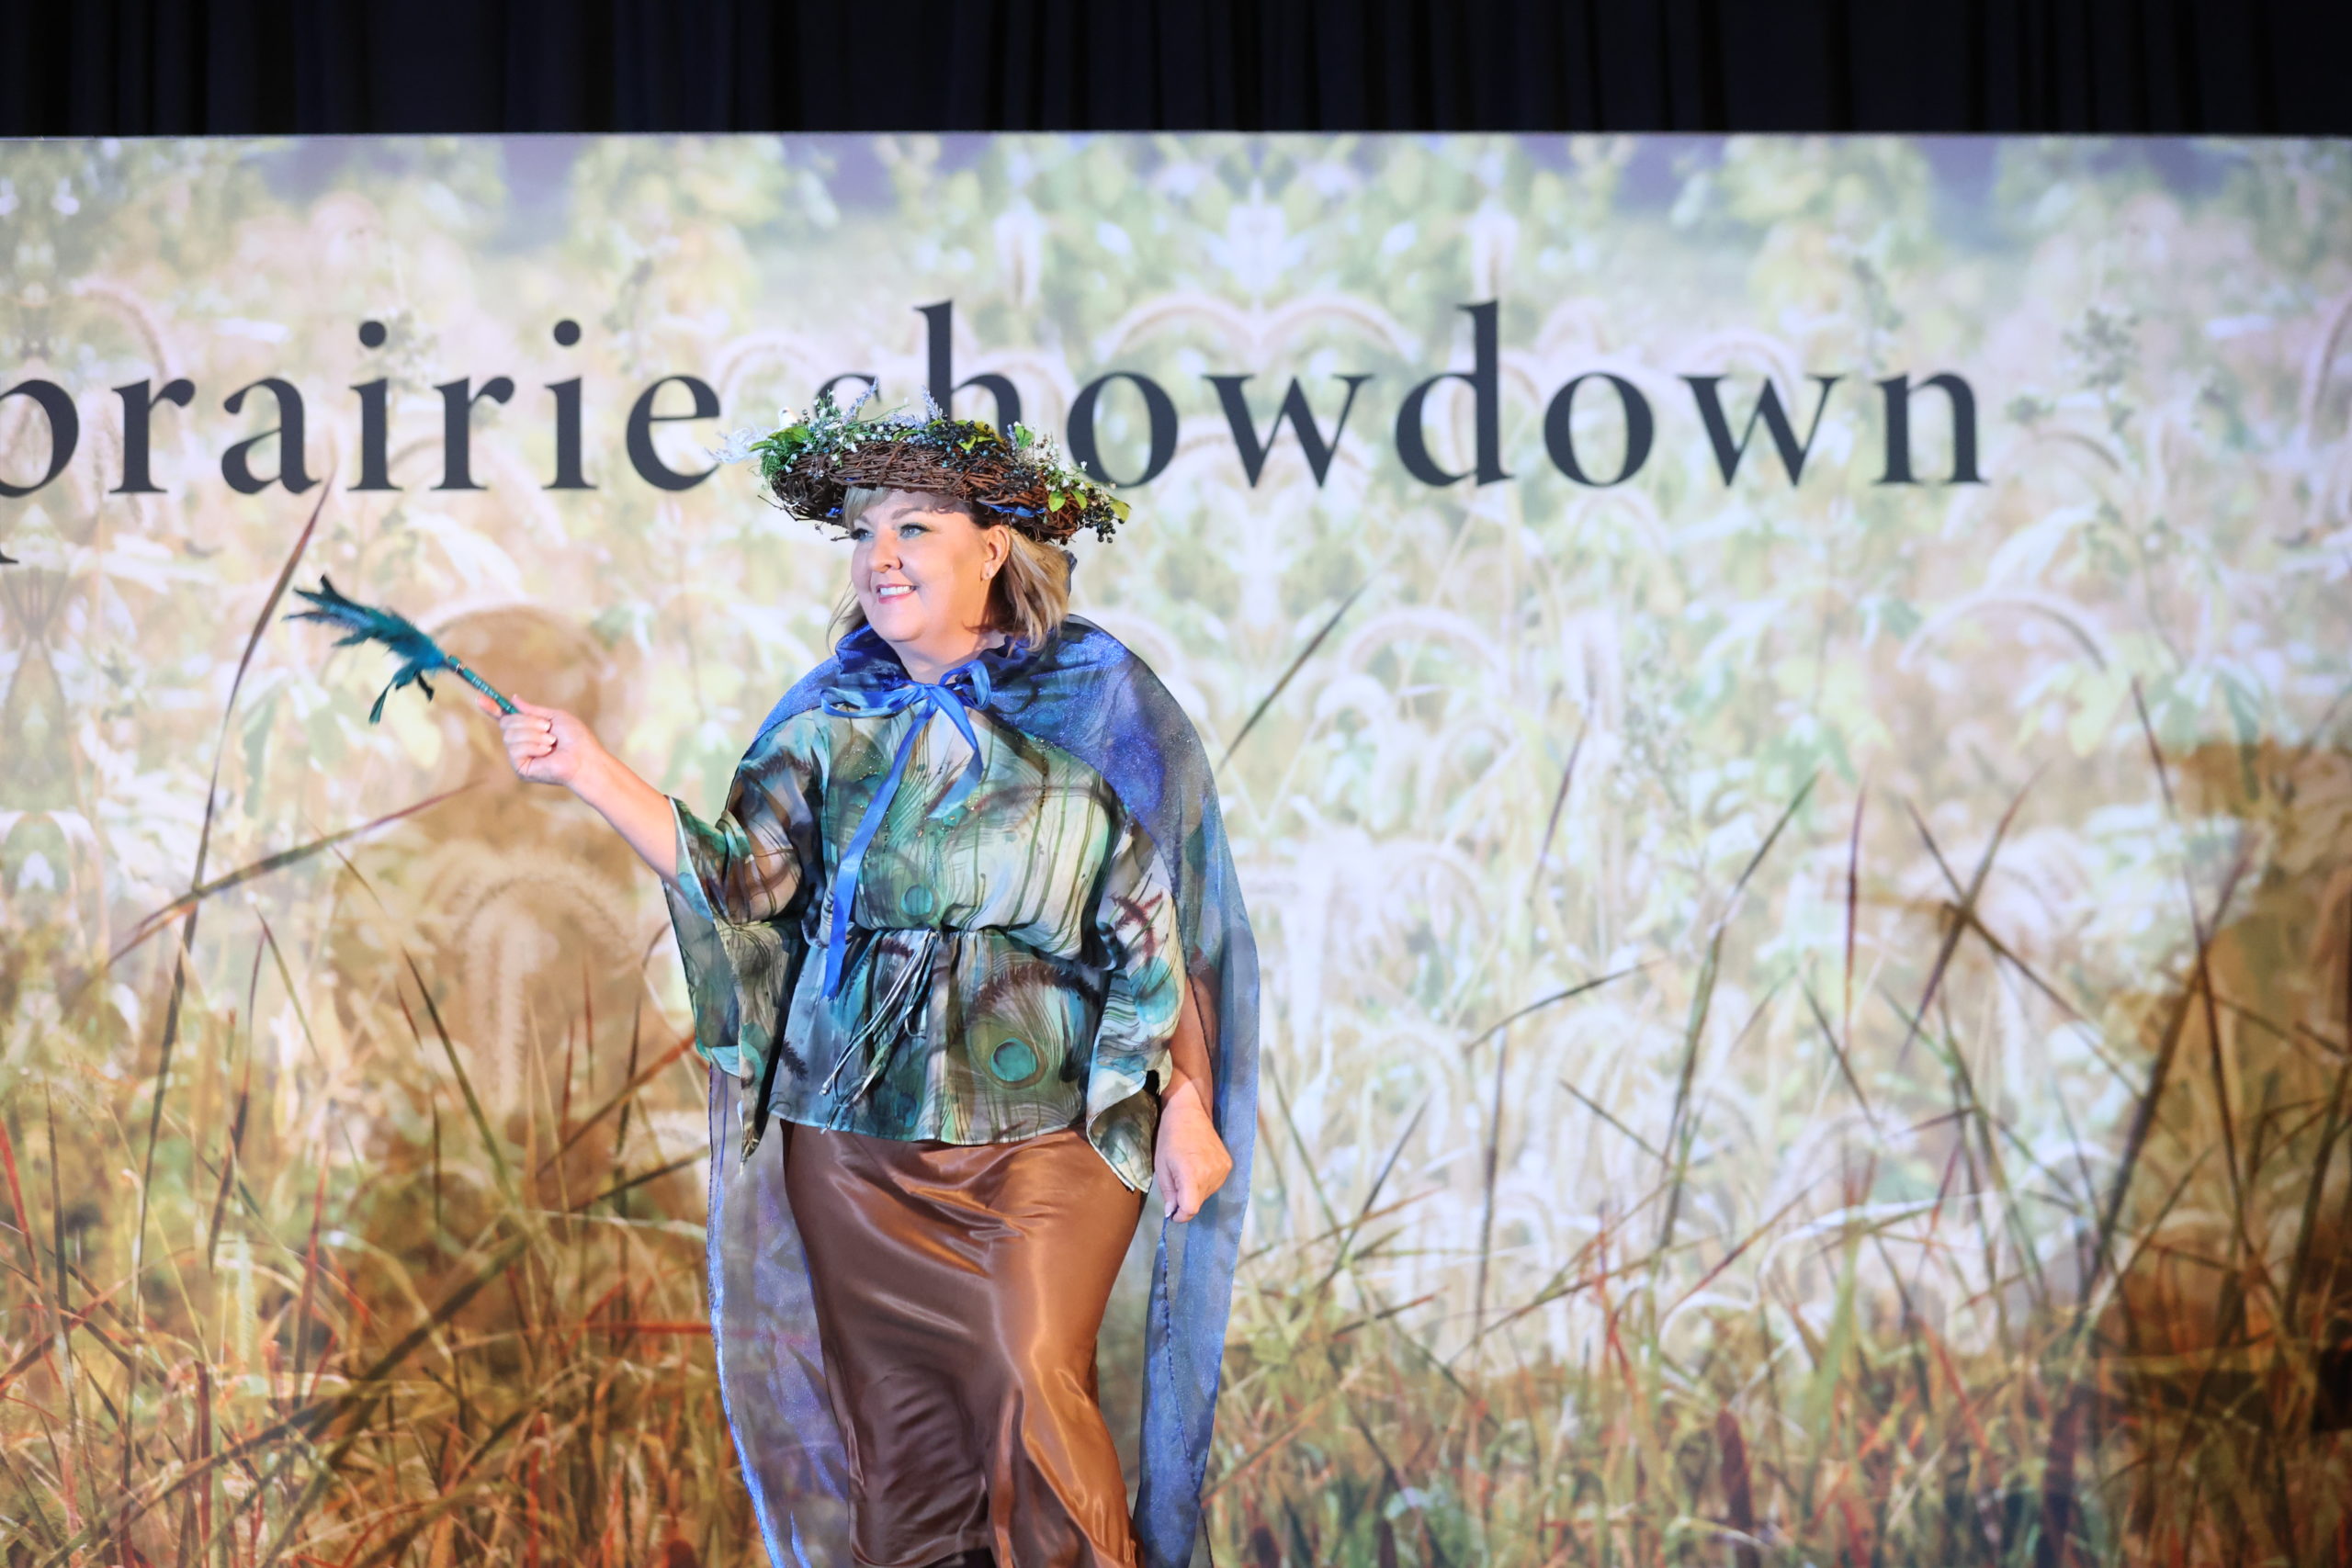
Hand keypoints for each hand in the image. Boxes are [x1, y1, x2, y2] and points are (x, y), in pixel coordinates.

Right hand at [475, 691, 605, 789]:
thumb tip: (514, 699)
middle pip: (506, 723)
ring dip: (534, 734)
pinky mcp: (520, 768)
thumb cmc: (576, 738)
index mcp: (529, 729)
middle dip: (527, 722)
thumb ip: (533, 710)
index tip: (480, 698)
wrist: (584, 758)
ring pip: (509, 736)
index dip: (491, 708)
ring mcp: (519, 756)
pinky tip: (547, 752)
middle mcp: (521, 743)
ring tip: (551, 742)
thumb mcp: (554, 717)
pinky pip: (515, 749)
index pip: (504, 718)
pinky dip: (533, 746)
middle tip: (547, 728)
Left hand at [1153, 1075, 1232, 1222]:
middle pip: (1199, 1203)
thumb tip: (1172, 1213)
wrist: (1189, 1113)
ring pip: (1207, 1194)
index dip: (1180, 1216)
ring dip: (1196, 1191)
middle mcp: (1211, 1174)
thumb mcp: (1161, 1167)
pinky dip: (1205, 1182)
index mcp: (1192, 1174)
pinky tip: (1199, 1166)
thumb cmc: (1170, 1138)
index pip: (1191, 1209)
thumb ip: (1169, 1193)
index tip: (1173, 1213)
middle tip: (1176, 1184)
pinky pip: (1216, 1183)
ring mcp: (1223, 1169)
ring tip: (1187, 1171)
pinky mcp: (1228, 1164)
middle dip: (1185, 1201)